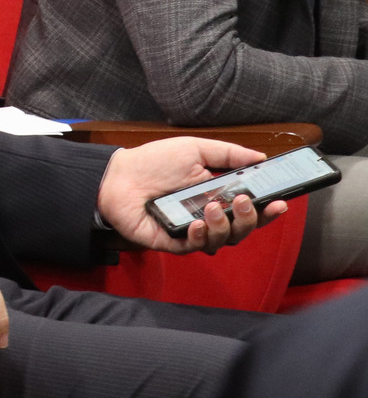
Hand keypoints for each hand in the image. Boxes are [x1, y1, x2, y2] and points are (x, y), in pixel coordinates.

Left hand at [97, 138, 283, 253]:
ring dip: (224, 226)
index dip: (268, 211)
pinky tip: (197, 223)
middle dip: (250, 219)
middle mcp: (208, 218)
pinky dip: (199, 236)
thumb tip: (260, 156)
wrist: (117, 174)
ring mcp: (190, 231)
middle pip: (242, 231)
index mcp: (218, 197)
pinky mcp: (171, 242)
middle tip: (243, 202)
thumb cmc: (153, 162)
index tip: (281, 202)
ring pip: (222, 241)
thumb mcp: (194, 149)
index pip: (250, 210)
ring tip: (214, 207)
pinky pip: (193, 248)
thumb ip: (228, 154)